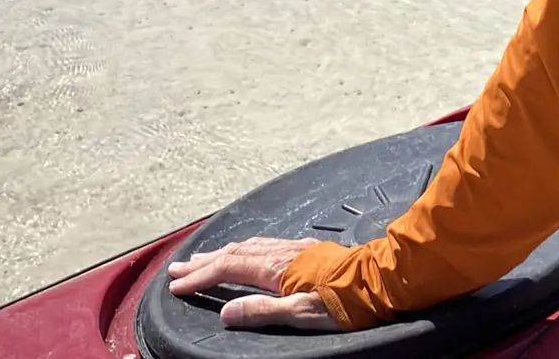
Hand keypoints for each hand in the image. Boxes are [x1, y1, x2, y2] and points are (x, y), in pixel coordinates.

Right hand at [165, 236, 341, 330]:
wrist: (382, 278)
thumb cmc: (346, 302)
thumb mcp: (302, 314)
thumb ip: (262, 311)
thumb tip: (224, 313)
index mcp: (276, 268)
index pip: (228, 269)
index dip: (200, 277)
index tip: (176, 285)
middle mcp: (281, 252)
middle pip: (233, 253)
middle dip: (203, 262)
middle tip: (177, 269)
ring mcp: (294, 247)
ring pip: (248, 246)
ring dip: (221, 253)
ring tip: (202, 259)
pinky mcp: (306, 248)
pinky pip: (263, 244)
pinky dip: (243, 249)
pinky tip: (245, 252)